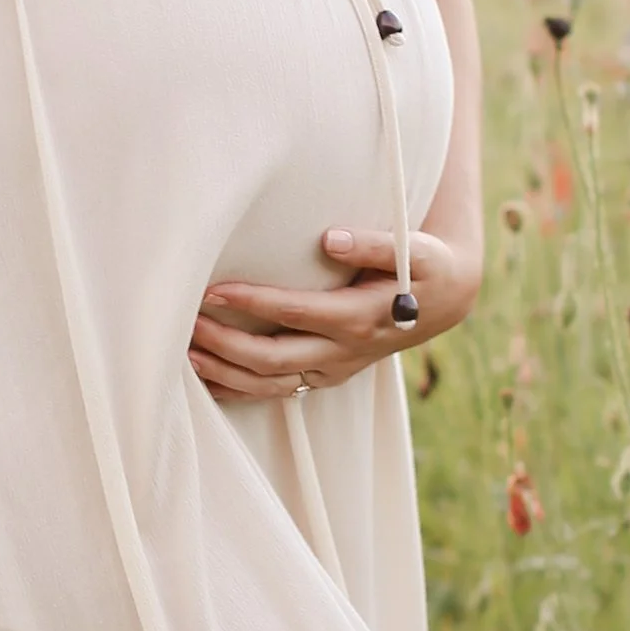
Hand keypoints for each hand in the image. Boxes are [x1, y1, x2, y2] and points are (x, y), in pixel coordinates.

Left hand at [188, 226, 482, 402]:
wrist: (446, 302)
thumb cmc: (424, 265)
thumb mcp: (413, 249)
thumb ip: (375, 244)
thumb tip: (330, 238)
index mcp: (360, 317)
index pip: (296, 313)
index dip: (253, 303)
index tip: (214, 289)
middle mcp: (344, 351)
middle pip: (274, 359)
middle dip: (225, 344)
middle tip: (185, 324)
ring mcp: (334, 369)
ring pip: (271, 386)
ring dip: (226, 374)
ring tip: (183, 355)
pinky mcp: (326, 376)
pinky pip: (277, 392)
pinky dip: (239, 390)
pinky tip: (206, 379)